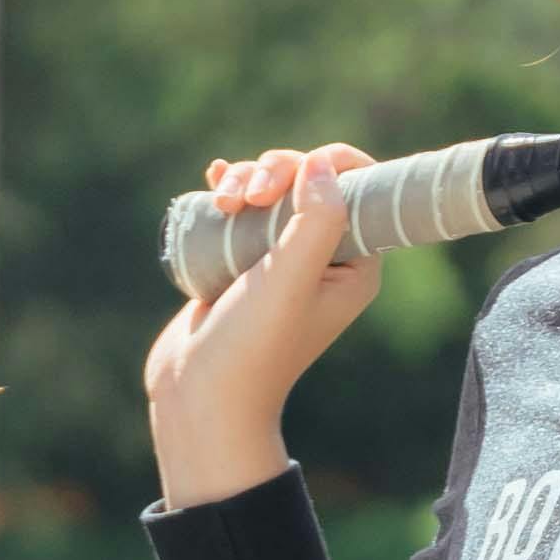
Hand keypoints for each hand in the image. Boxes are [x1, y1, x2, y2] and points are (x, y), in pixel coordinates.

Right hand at [144, 147, 383, 504]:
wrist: (199, 396)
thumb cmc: (252, 347)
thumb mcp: (291, 279)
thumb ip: (316, 219)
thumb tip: (322, 163)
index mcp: (356, 267)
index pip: (361, 190)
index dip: (330, 164)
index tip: (293, 172)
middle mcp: (324, 261)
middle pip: (312, 181)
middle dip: (278, 171)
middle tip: (249, 194)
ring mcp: (281, 261)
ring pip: (272, 190)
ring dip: (246, 179)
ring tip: (223, 201)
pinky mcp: (243, 263)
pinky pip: (243, 209)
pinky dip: (229, 189)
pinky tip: (213, 184)